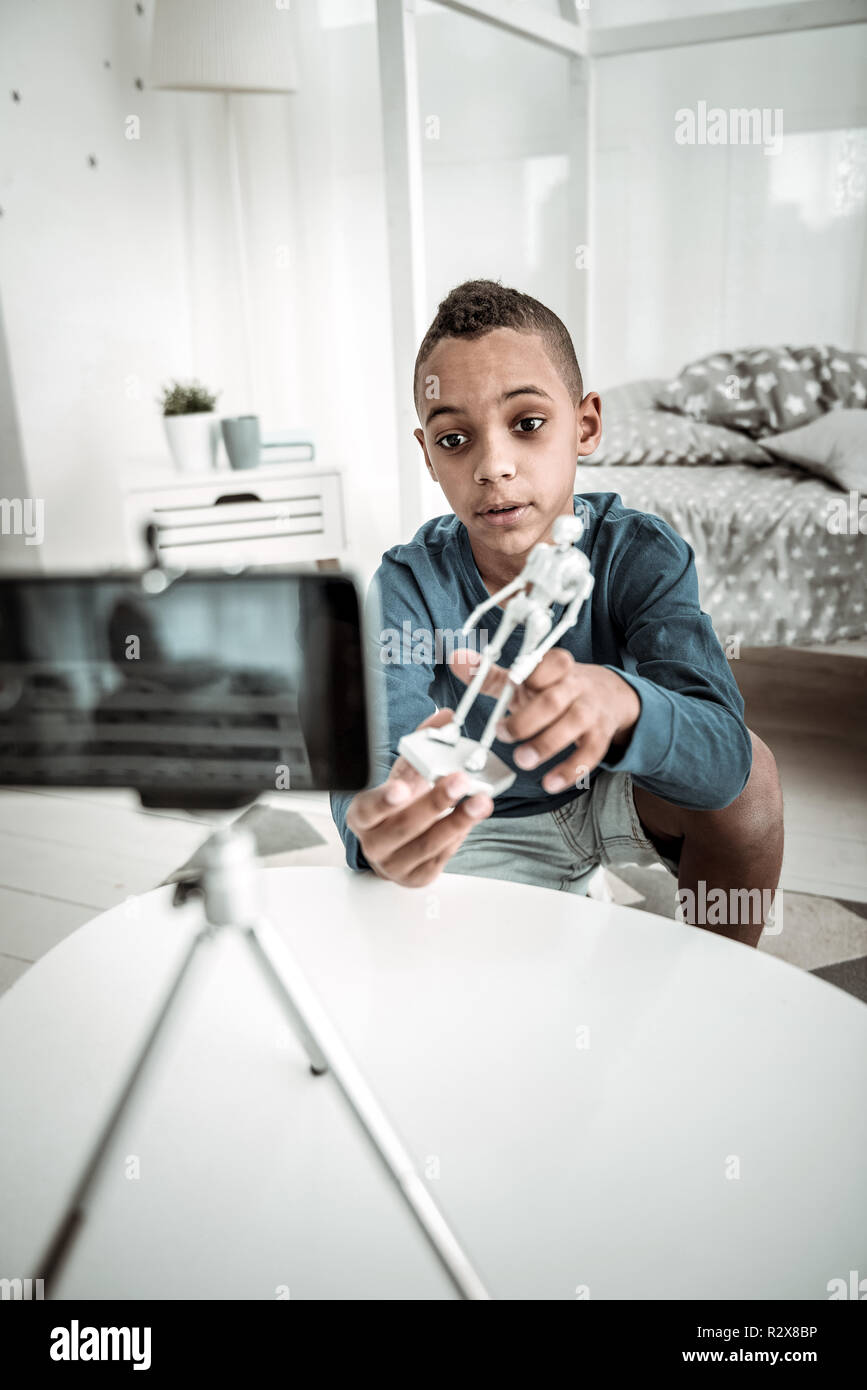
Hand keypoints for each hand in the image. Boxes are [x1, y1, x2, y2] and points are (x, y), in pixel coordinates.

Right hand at [345, 707, 493, 886]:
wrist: (393, 843)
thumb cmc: (397, 804)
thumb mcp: (403, 773)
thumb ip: (421, 744)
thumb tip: (444, 716)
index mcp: (362, 815)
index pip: (368, 809)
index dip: (383, 800)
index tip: (402, 789)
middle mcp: (374, 843)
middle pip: (405, 826)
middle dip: (436, 802)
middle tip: (460, 781)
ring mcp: (395, 864)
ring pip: (428, 844)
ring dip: (458, 821)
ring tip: (481, 801)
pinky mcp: (417, 878)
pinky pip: (441, 857)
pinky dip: (459, 836)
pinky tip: (470, 819)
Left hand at [449, 647, 638, 792]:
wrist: (611, 697)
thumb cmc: (556, 689)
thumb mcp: (528, 680)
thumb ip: (491, 674)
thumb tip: (456, 658)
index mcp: (556, 667)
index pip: (550, 663)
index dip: (532, 673)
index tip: (512, 681)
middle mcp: (576, 687)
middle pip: (553, 700)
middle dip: (527, 719)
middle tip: (502, 735)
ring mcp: (591, 712)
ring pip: (572, 725)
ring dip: (546, 744)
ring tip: (522, 761)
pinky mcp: (600, 737)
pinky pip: (590, 754)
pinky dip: (570, 770)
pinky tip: (550, 783)